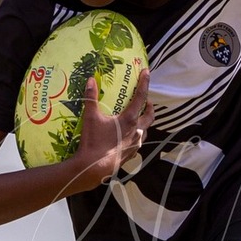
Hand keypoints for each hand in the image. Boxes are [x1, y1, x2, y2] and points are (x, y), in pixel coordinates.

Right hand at [69, 67, 152, 189]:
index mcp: (130, 120)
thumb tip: (90, 80)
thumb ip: (91, 97)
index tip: (147, 72)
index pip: (141, 97)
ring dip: (144, 123)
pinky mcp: (131, 154)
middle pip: (150, 116)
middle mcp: (137, 131)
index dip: (144, 83)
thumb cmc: (93, 141)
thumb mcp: (90, 117)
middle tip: (148, 102)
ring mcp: (136, 144)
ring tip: (139, 119)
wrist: (94, 168)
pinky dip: (137, 137)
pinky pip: (138, 143)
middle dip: (150, 107)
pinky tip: (129, 138)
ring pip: (146, 131)